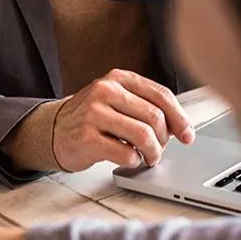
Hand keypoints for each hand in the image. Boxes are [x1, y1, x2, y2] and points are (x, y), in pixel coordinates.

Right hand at [53, 69, 194, 170]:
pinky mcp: (86, 137)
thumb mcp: (117, 101)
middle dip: (165, 139)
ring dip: (153, 153)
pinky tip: (129, 159)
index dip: (180, 118)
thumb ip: (146, 107)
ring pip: (143, 135)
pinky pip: (126, 153)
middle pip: (155, 117)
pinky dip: (134, 161)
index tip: (187, 135)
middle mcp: (105, 91)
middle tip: (160, 149)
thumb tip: (182, 128)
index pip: (161, 95)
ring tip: (149, 158)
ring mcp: (93, 113)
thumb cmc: (92, 119)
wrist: (53, 131)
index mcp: (117, 78)